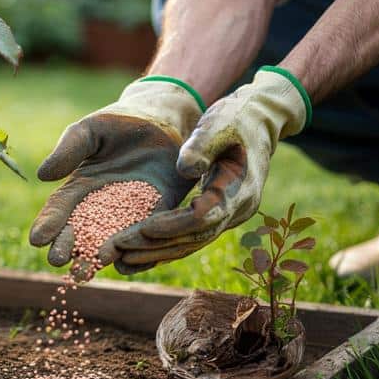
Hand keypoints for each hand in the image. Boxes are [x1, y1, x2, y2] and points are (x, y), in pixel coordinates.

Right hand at [30, 79, 203, 273]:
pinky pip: (148, 236)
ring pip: (112, 240)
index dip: (48, 224)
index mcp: (80, 187)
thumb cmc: (119, 122)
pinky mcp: (161, 213)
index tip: (36, 239)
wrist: (162, 119)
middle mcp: (103, 207)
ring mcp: (131, 214)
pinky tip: (124, 264)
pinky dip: (136, 252)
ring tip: (87, 269)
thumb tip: (42, 175)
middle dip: (69, 247)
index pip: (60, 209)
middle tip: (57, 262)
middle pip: (82, 232)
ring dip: (98, 256)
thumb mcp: (89, 131)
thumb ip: (68, 150)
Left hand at [114, 68, 309, 268]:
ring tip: (120, 260)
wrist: (258, 123)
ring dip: (157, 252)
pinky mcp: (218, 216)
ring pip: (192, 242)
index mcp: (239, 188)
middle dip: (157, 245)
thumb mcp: (219, 122)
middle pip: (194, 237)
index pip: (203, 216)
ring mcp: (229, 215)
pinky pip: (190, 236)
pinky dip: (164, 246)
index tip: (143, 228)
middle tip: (120, 249)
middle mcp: (238, 209)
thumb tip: (185, 170)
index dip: (173, 224)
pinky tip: (134, 255)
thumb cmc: (235, 118)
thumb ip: (203, 144)